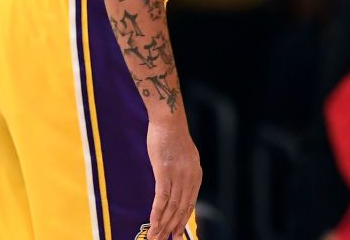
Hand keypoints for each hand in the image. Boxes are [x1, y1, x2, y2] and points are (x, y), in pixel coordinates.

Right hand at [146, 116, 200, 238]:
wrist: (169, 121)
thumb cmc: (173, 136)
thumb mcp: (185, 157)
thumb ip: (184, 173)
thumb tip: (179, 187)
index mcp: (196, 175)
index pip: (190, 205)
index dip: (182, 222)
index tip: (176, 235)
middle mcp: (190, 178)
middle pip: (181, 210)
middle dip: (172, 228)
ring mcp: (178, 176)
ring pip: (171, 207)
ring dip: (162, 225)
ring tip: (155, 238)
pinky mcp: (164, 173)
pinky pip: (161, 198)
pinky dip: (157, 214)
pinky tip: (153, 224)